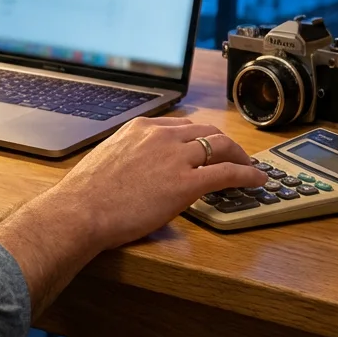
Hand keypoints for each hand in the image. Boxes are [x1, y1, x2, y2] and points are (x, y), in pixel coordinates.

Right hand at [0, 117, 264, 311]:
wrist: (81, 210)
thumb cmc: (86, 194)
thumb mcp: (109, 159)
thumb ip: (130, 156)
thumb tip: (139, 168)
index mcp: (141, 128)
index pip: (182, 126)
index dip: (200, 137)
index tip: (207, 146)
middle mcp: (161, 136)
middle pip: (206, 131)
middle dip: (225, 142)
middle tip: (235, 155)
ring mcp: (176, 158)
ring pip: (221, 146)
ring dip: (240, 155)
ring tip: (249, 166)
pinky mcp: (186, 183)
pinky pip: (226, 173)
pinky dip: (246, 174)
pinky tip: (256, 180)